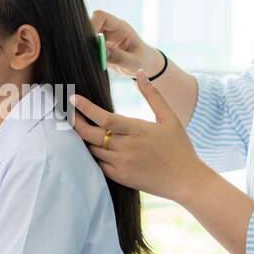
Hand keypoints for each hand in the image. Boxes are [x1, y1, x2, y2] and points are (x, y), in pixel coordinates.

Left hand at [69, 68, 205, 201]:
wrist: (186, 181)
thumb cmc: (180, 147)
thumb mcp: (170, 118)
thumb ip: (152, 95)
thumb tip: (141, 72)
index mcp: (138, 130)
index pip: (104, 118)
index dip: (85, 108)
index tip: (73, 99)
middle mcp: (127, 147)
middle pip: (92, 134)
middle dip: (76, 123)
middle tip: (67, 113)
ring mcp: (123, 164)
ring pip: (93, 149)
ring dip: (85, 138)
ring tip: (78, 127)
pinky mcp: (121, 177)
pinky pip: (99, 165)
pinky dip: (94, 155)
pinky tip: (92, 146)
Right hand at [90, 10, 164, 78]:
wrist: (146, 66)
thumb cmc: (144, 61)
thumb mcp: (135, 62)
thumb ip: (119, 57)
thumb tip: (102, 52)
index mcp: (121, 28)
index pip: (101, 17)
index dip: (92, 25)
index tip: (92, 42)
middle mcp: (111, 30)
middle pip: (90, 24)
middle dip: (87, 38)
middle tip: (91, 53)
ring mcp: (104, 38)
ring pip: (87, 36)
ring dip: (87, 47)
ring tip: (95, 59)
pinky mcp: (100, 47)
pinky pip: (89, 46)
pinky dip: (88, 54)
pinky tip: (95, 62)